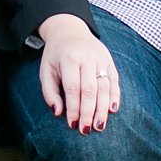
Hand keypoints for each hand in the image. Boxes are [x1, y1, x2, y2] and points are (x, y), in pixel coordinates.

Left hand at [37, 13, 119, 133]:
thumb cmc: (56, 56)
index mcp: (68, 59)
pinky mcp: (109, 60)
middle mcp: (86, 57)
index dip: (73, 108)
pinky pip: (114, 80)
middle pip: (90, 89)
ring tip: (99, 126)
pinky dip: (115, 96)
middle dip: (88, 112)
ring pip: (104, 86)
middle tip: (87, 130)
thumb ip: (49, 92)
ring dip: (103, 108)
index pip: (72, 88)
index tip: (73, 124)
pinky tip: (112, 110)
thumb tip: (57, 112)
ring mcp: (100, 58)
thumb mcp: (46, 70)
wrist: (69, 30)